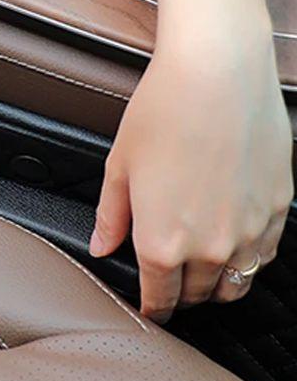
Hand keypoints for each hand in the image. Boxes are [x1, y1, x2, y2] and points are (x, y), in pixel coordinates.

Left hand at [90, 17, 292, 322]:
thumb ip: (111, 216)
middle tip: (171, 287)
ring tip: (203, 275)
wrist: (217, 71)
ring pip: (235, 282)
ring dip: (216, 284)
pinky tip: (235, 246)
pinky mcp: (278, 208)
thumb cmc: (162, 112)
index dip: (151, 308)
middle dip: (181, 295)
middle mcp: (209, 247)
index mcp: (161, 244)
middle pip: (197, 294)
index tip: (149, 309)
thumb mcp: (119, 167)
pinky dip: (248, 258)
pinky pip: (264, 254)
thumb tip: (101, 247)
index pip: (158, 299)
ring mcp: (249, 230)